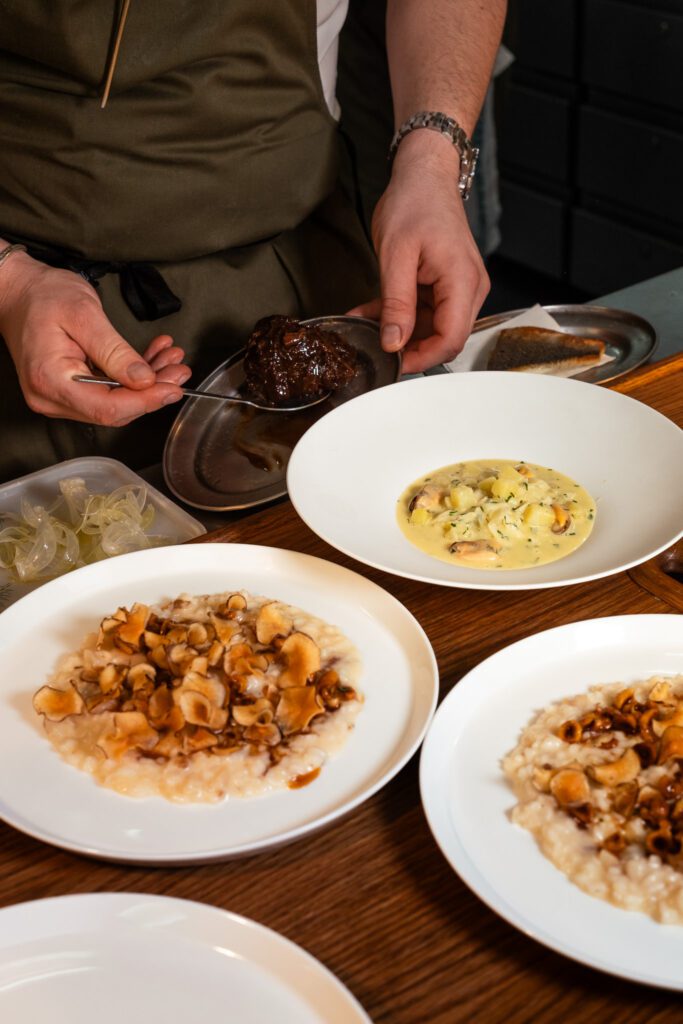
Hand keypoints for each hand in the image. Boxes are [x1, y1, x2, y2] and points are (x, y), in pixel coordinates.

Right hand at [0, 253, 190, 425]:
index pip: (108, 408)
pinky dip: (132, 378)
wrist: (19, 291)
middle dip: (152, 392)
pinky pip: (106, 393)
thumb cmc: (44, 296)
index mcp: (51, 380)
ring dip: (147, 383)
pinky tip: (152, 360)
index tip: (173, 388)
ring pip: (114, 403)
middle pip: (114, 410)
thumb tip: (144, 380)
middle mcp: (51, 398)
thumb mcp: (85, 315)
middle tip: (179, 370)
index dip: (146, 402)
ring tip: (170, 360)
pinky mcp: (67, 392)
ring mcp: (57, 398)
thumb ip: (115, 351)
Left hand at [349, 130, 489, 373]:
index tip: (392, 362)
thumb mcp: (396, 255)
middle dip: (408, 347)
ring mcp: (460, 288)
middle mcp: (469, 289)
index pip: (451, 339)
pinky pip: (425, 312)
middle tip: (373, 347)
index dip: (422, 357)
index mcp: (462, 281)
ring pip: (431, 328)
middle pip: (444, 337)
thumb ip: (396, 304)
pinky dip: (398, 316)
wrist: (424, 175)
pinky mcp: (447, 287)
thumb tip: (393, 343)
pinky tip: (371, 313)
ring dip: (398, 331)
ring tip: (364, 324)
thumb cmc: (415, 202)